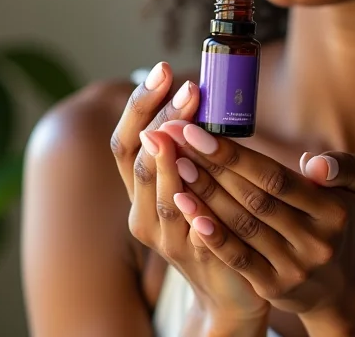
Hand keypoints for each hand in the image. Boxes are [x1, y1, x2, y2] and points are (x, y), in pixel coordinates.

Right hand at [110, 63, 269, 327]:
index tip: (163, 69)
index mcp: (141, 187)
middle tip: (190, 87)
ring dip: (175, 158)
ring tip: (189, 125)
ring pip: (163, 194)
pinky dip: (194, 206)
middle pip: (142, 159)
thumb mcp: (192, 175)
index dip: (141, 104)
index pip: (126, 140)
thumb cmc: (212, 215)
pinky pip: (190, 229)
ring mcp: (166, 237)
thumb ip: (191, 141)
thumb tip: (200, 85)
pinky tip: (201, 185)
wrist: (227, 284)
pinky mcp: (194, 256)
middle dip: (163, 118)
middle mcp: (143, 211)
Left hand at [158, 121, 354, 326]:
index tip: (199, 132)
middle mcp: (314, 242)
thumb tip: (314, 165)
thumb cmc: (345, 221)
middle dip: (210, 168)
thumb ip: (344, 167)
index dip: (235, 156)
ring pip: (241, 226)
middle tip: (175, 141)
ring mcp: (293, 268)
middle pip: (253, 200)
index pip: (276, 179)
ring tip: (175, 166)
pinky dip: (211, 234)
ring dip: (204, 195)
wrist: (344, 284)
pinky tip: (187, 210)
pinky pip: (237, 258)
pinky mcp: (273, 288)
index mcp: (333, 211)